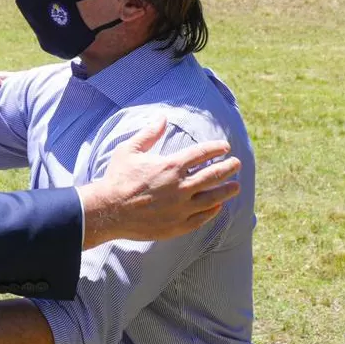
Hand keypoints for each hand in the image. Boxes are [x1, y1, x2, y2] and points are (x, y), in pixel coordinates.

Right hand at [78, 117, 240, 244]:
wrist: (108, 211)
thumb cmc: (117, 179)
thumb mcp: (129, 150)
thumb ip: (148, 134)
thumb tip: (162, 118)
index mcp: (171, 166)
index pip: (202, 154)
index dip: (216, 148)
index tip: (225, 147)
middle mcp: (180, 187)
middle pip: (213, 175)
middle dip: (228, 168)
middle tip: (237, 164)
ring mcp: (181, 208)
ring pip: (213, 198)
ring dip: (226, 191)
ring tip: (236, 186)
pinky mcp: (177, 225)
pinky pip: (201, 218)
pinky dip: (212, 211)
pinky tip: (217, 207)